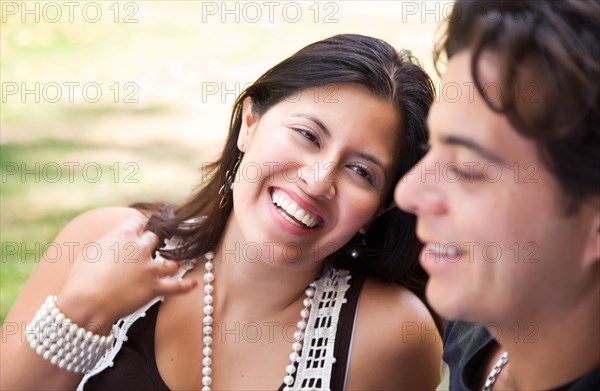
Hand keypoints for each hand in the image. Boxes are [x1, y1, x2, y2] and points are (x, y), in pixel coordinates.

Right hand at [55, 216, 196, 331]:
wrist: (86, 303)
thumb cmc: (81, 278)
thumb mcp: (90, 251)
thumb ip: (107, 243)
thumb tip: (113, 243)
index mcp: (123, 235)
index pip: (139, 221)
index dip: (141, 223)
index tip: (143, 225)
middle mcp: (140, 248)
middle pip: (154, 238)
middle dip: (152, 242)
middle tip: (152, 246)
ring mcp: (150, 268)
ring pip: (170, 261)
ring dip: (170, 263)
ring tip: (172, 264)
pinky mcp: (155, 287)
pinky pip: (176, 286)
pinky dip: (185, 286)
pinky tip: (193, 284)